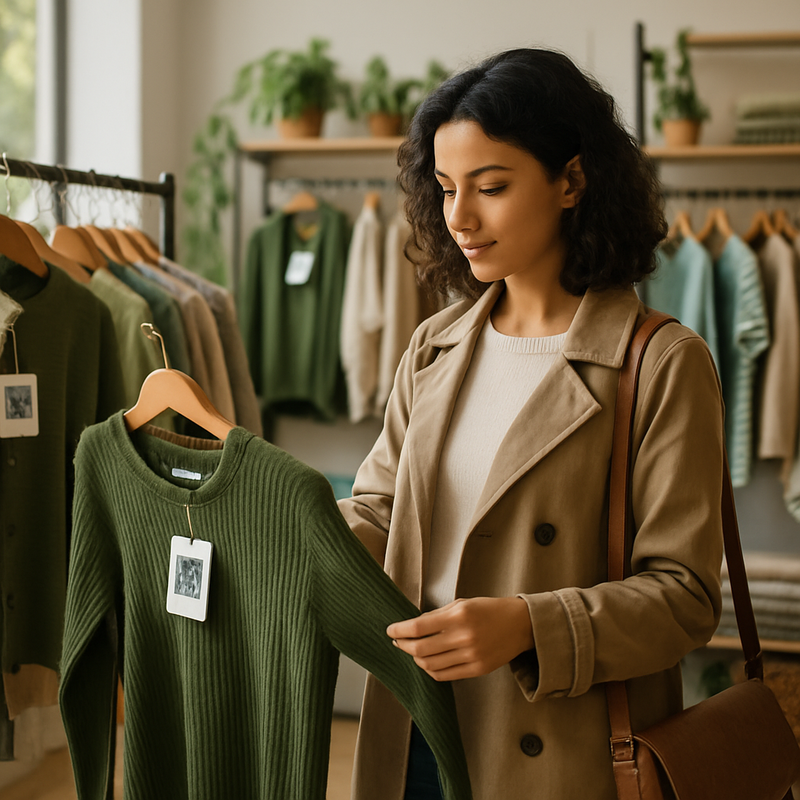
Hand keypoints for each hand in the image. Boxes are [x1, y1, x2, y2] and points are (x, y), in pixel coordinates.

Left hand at [386, 596, 534, 680]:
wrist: (520, 625)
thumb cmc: (489, 610)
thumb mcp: (463, 603)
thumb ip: (438, 615)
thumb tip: (413, 626)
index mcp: (459, 616)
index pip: (419, 627)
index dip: (400, 630)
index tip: (390, 630)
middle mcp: (464, 637)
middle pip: (421, 649)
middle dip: (403, 646)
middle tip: (397, 641)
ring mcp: (471, 656)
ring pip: (430, 665)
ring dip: (416, 659)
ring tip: (412, 651)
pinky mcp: (477, 670)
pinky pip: (445, 675)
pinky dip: (431, 670)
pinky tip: (427, 662)